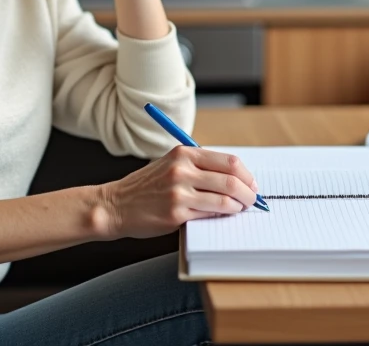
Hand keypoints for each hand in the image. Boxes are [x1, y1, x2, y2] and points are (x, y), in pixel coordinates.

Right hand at [97, 146, 259, 239]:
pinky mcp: (176, 213)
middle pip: (232, 179)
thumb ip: (199, 167)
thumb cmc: (147, 187)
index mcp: (184, 153)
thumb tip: (235, 178)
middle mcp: (182, 169)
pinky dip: (223, 216)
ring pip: (225, 199)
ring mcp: (179, 192)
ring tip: (240, 209)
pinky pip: (210, 214)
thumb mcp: (171, 165)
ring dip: (239, 206)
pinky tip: (223, 216)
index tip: (251, 185)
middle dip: (249, 193)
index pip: (229, 161)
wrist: (116, 205)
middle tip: (252, 200)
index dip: (247, 175)